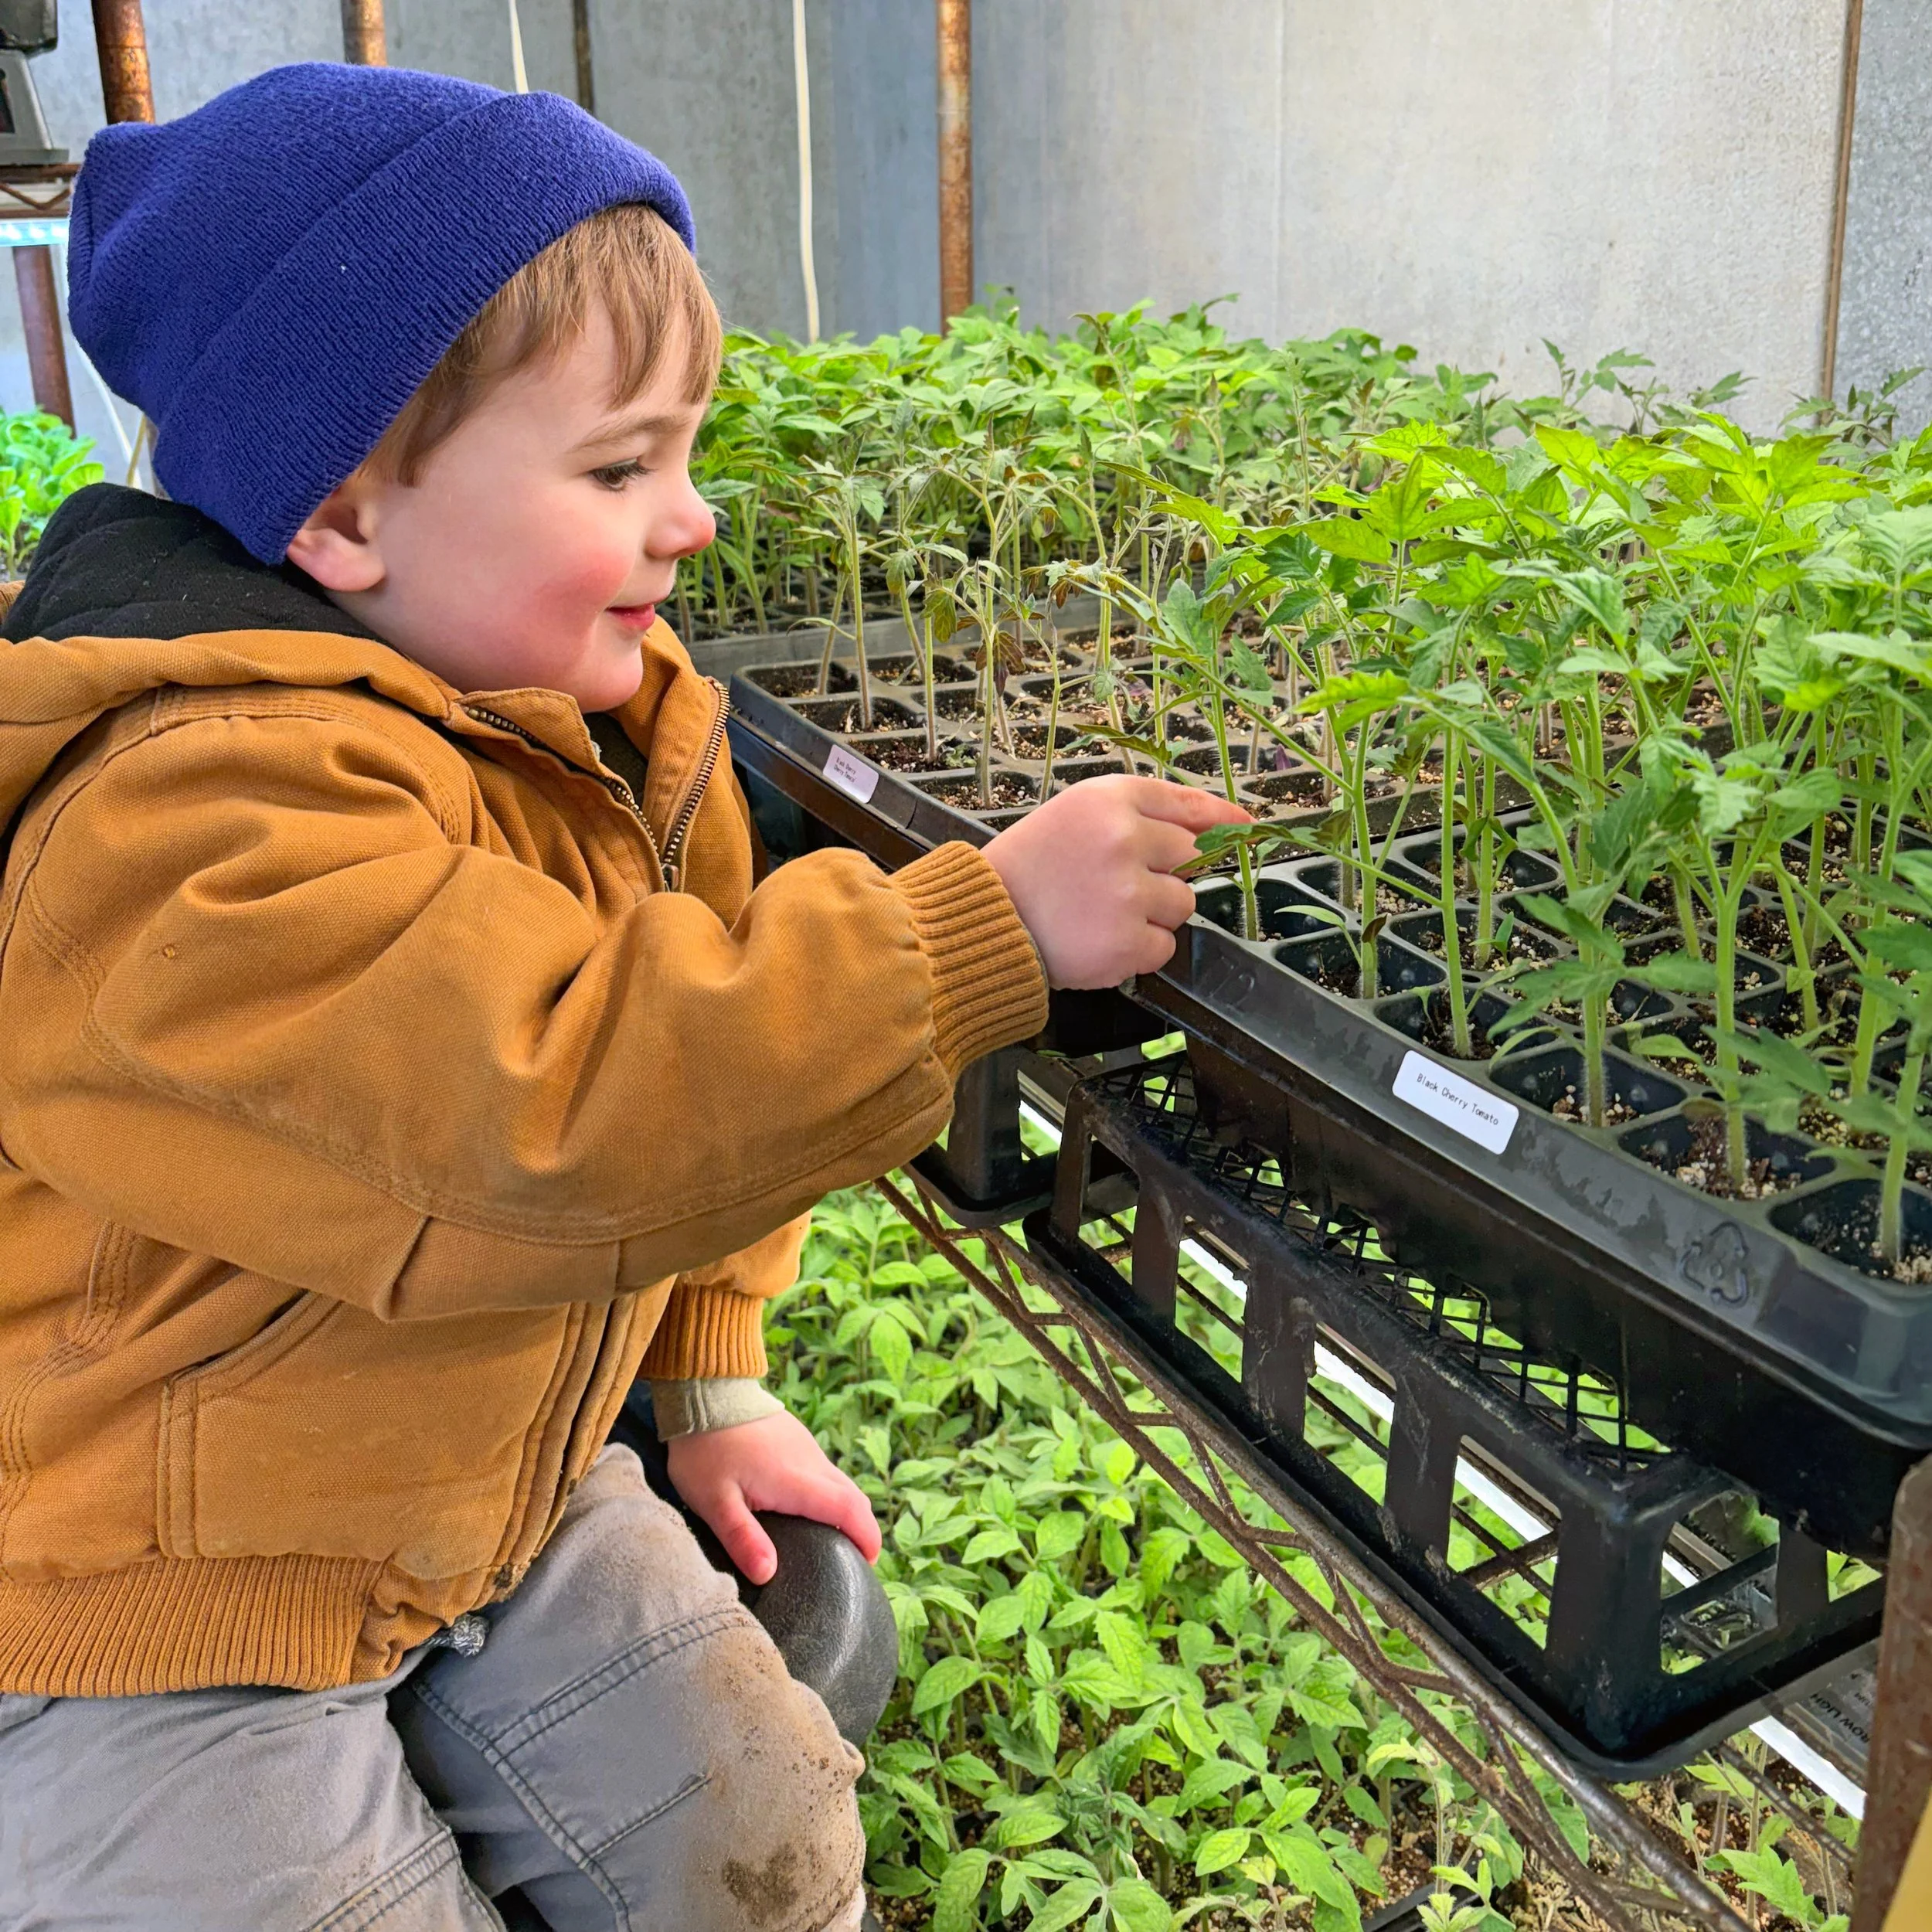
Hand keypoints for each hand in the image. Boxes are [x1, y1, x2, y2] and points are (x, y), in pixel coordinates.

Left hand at [666, 1409, 881, 1584]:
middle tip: (854, 1559)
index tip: (868, 1563)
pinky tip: (805, 1507)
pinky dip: (829, 1493)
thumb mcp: (714, 1501)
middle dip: (862, 1528)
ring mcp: (805, 1446)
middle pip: (853, 1497)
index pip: (850, 1510)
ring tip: (830, 1538)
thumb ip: (742, 1538)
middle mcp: (810, 1462)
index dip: (867, 1537)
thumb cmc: (705, 1448)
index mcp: (797, 1480)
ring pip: (839, 1482)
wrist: (705, 1390)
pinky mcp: (795, 1438)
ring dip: (845, 1510)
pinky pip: (823, 1470)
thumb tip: (767, 1573)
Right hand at [982, 774, 1248, 987]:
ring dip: (1154, 913)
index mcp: (1108, 800)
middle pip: (1189, 857)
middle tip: (1120, 885)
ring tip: (1104, 914)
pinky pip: (1164, 947)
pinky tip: (1102, 940)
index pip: (1185, 804)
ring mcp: (1127, 891)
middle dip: (1165, 874)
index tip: (1245, 825)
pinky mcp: (1127, 940)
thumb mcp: (1072, 816)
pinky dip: (1139, 951)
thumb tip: (1207, 832)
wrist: (984, 920)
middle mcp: (1123, 838)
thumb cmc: (1026, 868)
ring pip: (1183, 904)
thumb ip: (1133, 815)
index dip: (1220, 817)